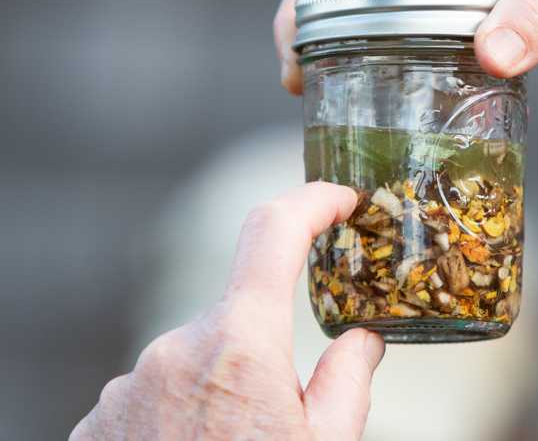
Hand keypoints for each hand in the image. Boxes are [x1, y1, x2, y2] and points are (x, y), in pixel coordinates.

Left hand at [70, 183, 383, 440]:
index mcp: (239, 344)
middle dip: (265, 348)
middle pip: (236, 316)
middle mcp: (172, 349)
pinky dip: (181, 415)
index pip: (273, 232)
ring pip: (192, 360)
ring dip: (221, 388)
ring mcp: (126, 387)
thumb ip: (348, 380)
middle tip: (285, 414)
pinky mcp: (96, 421)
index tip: (339, 200)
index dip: (312, 202)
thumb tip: (360, 340)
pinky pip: (152, 395)